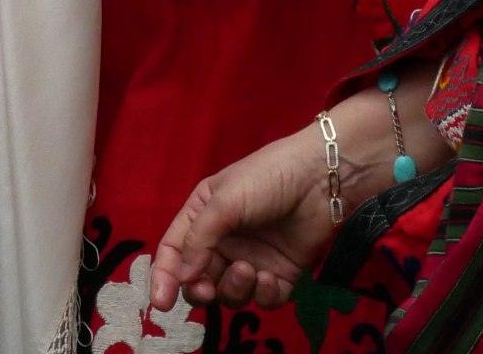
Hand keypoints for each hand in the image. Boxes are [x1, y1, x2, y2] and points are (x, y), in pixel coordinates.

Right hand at [150, 121, 342, 311]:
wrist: (322, 177)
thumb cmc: (265, 178)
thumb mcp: (223, 201)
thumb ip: (198, 240)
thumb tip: (181, 278)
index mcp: (202, 217)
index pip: (174, 252)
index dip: (164, 277)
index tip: (160, 304)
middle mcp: (224, 242)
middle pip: (199, 280)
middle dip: (200, 290)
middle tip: (207, 289)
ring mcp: (253, 259)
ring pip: (231, 294)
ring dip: (235, 289)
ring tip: (249, 271)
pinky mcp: (281, 273)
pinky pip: (264, 299)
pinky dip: (264, 295)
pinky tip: (271, 278)